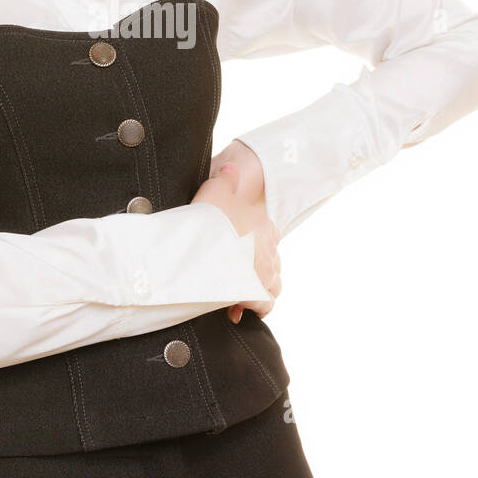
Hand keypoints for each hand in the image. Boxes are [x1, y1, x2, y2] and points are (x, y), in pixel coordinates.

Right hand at [192, 145, 280, 322]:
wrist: (204, 247)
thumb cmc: (208, 220)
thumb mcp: (213, 191)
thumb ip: (224, 180)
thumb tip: (232, 168)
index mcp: (263, 224)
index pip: (268, 234)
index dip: (253, 244)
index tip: (236, 252)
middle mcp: (270, 249)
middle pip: (271, 261)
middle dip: (257, 269)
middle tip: (234, 276)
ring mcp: (266, 273)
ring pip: (273, 284)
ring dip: (259, 290)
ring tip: (239, 295)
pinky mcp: (258, 294)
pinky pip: (264, 304)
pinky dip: (254, 308)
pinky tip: (238, 309)